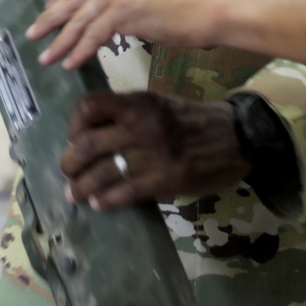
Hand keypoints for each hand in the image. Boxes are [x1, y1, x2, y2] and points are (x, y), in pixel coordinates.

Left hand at [27, 0, 236, 66]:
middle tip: (34, 34)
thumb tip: (112, 7)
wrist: (214, 6)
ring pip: (78, 17)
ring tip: (46, 57)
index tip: (51, 9)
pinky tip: (72, 62)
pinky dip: (79, 50)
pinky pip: (92, 34)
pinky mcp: (123, 10)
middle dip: (51, 17)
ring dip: (60, 40)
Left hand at [60, 90, 249, 208]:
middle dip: (69, 163)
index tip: (75, 138)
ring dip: (81, 187)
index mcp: (140, 102)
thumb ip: (128, 115)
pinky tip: (98, 203)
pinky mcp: (166, 180)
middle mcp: (143, 125)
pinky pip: (122, 193)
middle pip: (87, 145)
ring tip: (75, 194)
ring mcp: (154, 154)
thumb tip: (89, 136)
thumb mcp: (160, 104)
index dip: (74, 125)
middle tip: (68, 172)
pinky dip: (104, 201)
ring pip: (100, 174)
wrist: (237, 136)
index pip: (89, 107)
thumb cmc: (193, 120)